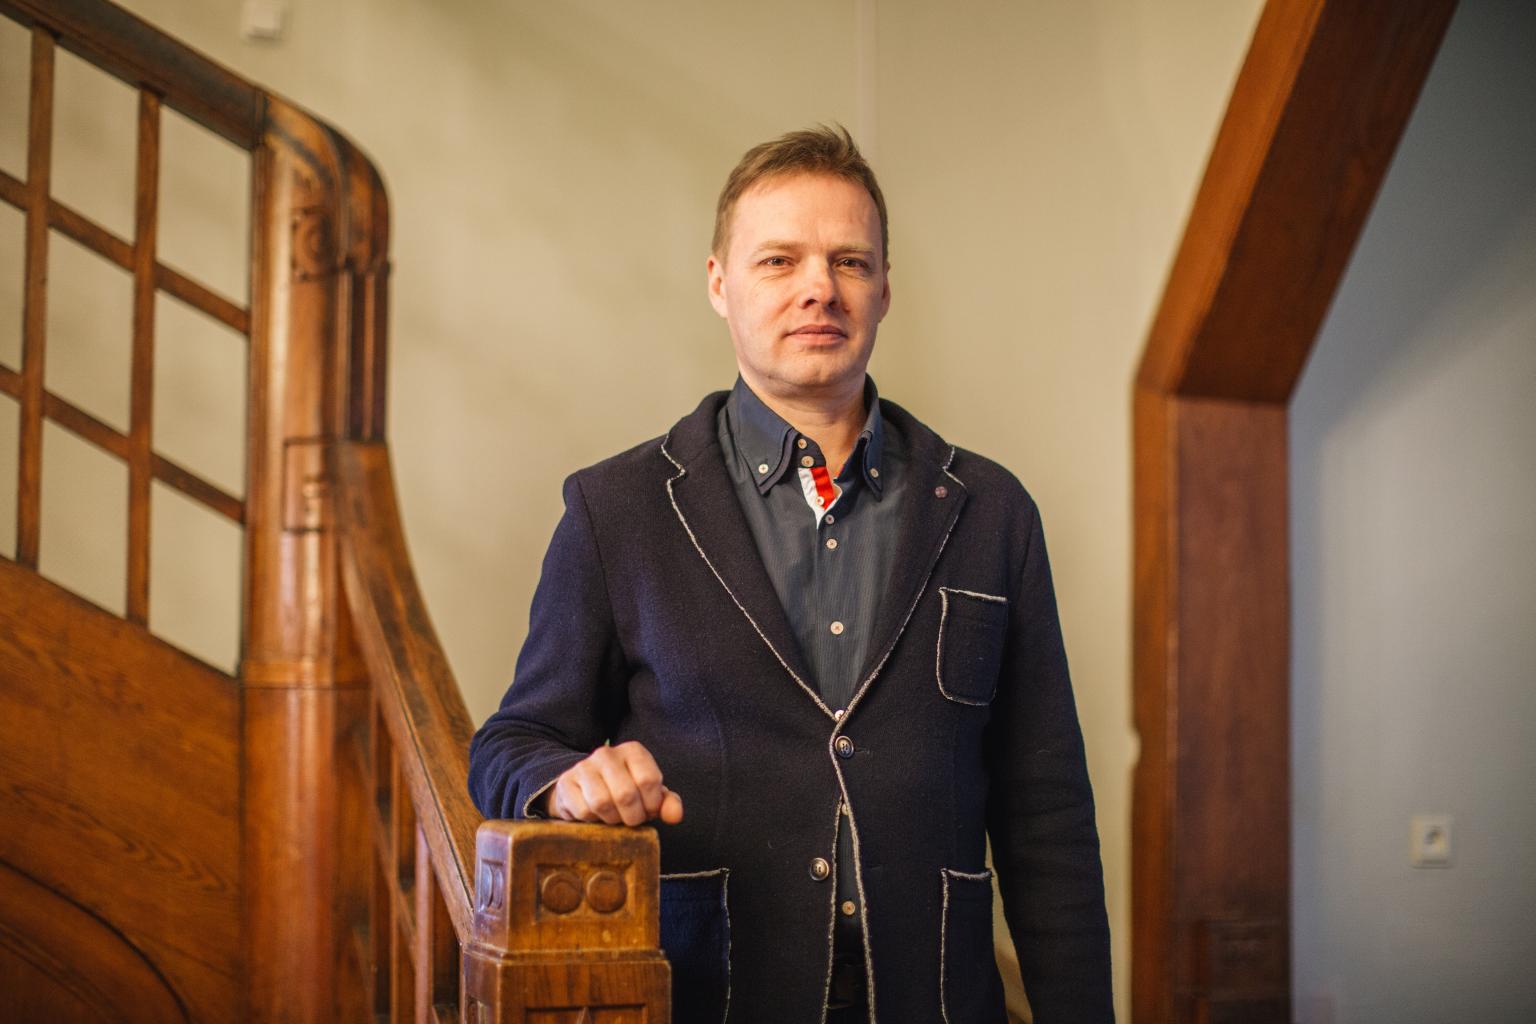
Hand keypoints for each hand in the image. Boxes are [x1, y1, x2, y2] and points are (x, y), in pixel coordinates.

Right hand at [543, 741, 683, 825]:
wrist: (585, 791)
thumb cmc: (624, 792)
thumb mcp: (649, 795)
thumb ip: (667, 803)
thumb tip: (675, 816)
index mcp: (633, 751)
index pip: (649, 780)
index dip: (652, 804)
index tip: (649, 811)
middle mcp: (607, 754)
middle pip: (626, 794)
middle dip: (633, 817)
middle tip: (632, 820)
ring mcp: (584, 767)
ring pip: (602, 803)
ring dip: (612, 819)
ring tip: (615, 817)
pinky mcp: (566, 783)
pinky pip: (583, 811)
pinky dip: (593, 821)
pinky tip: (596, 815)